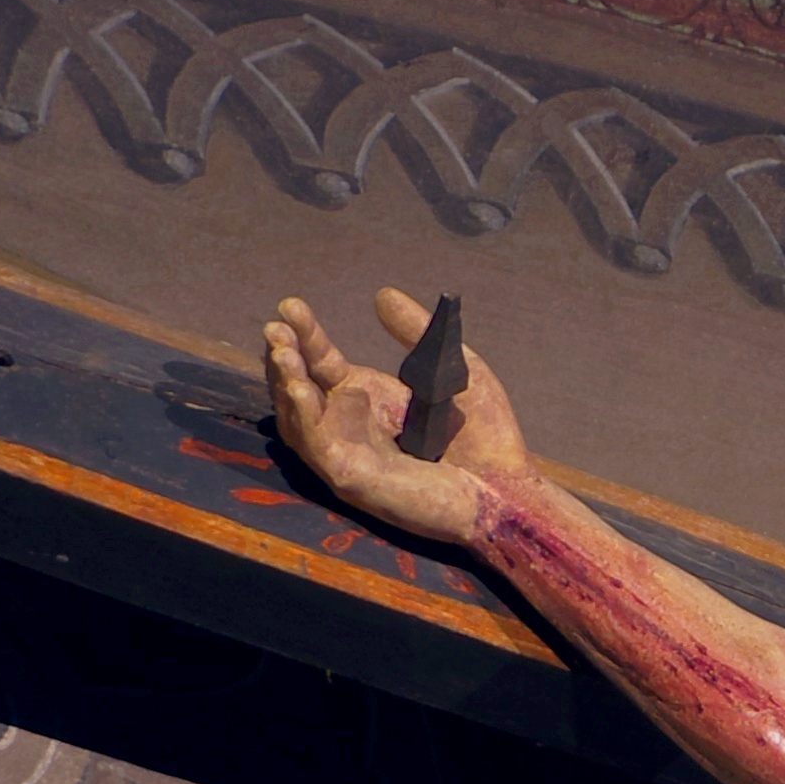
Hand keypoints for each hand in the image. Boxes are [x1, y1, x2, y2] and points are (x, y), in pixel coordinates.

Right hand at [260, 287, 530, 546]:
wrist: (508, 489)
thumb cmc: (485, 438)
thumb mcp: (449, 367)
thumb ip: (415, 332)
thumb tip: (381, 295)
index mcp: (368, 399)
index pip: (322, 363)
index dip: (305, 334)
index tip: (291, 304)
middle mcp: (350, 427)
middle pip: (298, 390)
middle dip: (283, 357)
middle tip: (276, 327)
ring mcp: (349, 456)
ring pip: (298, 422)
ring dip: (284, 386)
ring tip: (282, 353)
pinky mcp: (355, 481)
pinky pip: (318, 450)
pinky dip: (304, 420)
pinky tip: (300, 390)